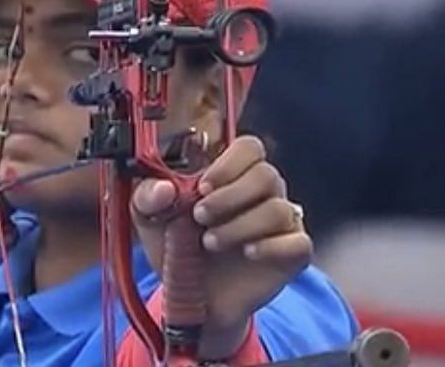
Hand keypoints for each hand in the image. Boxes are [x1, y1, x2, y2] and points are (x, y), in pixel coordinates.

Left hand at [131, 135, 311, 358]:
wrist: (192, 297)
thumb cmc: (179, 247)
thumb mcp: (151, 220)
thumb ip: (147, 197)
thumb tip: (163, 188)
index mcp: (233, 174)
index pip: (249, 147)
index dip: (228, 163)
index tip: (202, 186)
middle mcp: (263, 193)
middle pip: (266, 175)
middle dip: (230, 196)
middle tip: (200, 217)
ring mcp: (282, 222)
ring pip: (278, 209)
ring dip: (240, 226)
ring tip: (210, 243)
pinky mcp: (292, 253)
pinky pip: (297, 242)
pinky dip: (270, 247)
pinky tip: (247, 253)